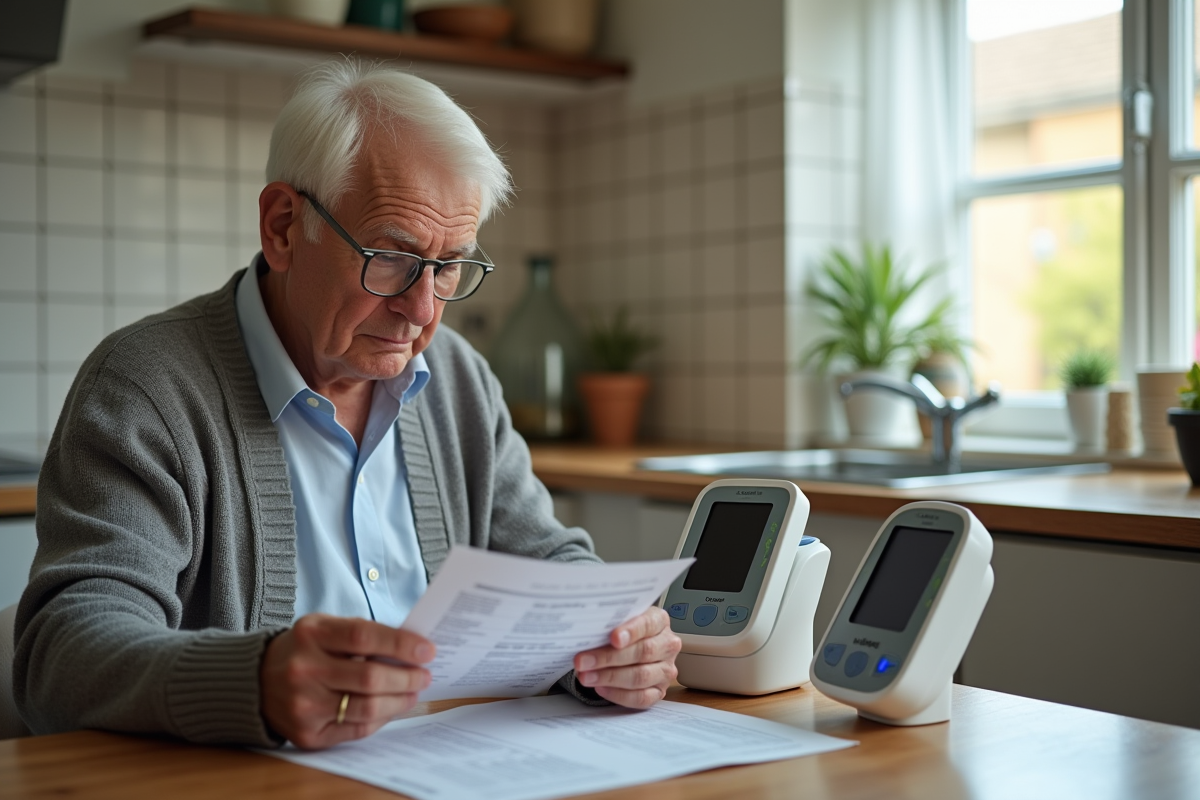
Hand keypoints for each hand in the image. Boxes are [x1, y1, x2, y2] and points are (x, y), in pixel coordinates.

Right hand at [260, 613, 435, 748]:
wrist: (257, 681)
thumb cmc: (304, 650)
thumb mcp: (325, 628)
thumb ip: (363, 634)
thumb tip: (411, 648)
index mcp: (311, 634)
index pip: (364, 637)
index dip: (401, 644)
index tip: (427, 650)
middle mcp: (304, 670)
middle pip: (370, 677)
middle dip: (407, 677)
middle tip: (425, 675)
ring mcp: (303, 705)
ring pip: (367, 708)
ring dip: (400, 701)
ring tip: (413, 692)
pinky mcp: (307, 733)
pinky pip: (356, 730)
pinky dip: (381, 719)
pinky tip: (391, 707)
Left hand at [573, 607, 681, 707]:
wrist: (629, 647)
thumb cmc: (622, 631)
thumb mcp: (619, 620)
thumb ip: (611, 623)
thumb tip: (588, 632)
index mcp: (660, 621)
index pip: (648, 624)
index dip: (631, 631)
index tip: (613, 638)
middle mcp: (667, 645)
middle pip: (643, 652)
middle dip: (609, 657)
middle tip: (583, 661)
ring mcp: (666, 670)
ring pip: (641, 676)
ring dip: (609, 678)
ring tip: (586, 676)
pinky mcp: (659, 691)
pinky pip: (640, 698)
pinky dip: (618, 694)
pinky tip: (600, 688)